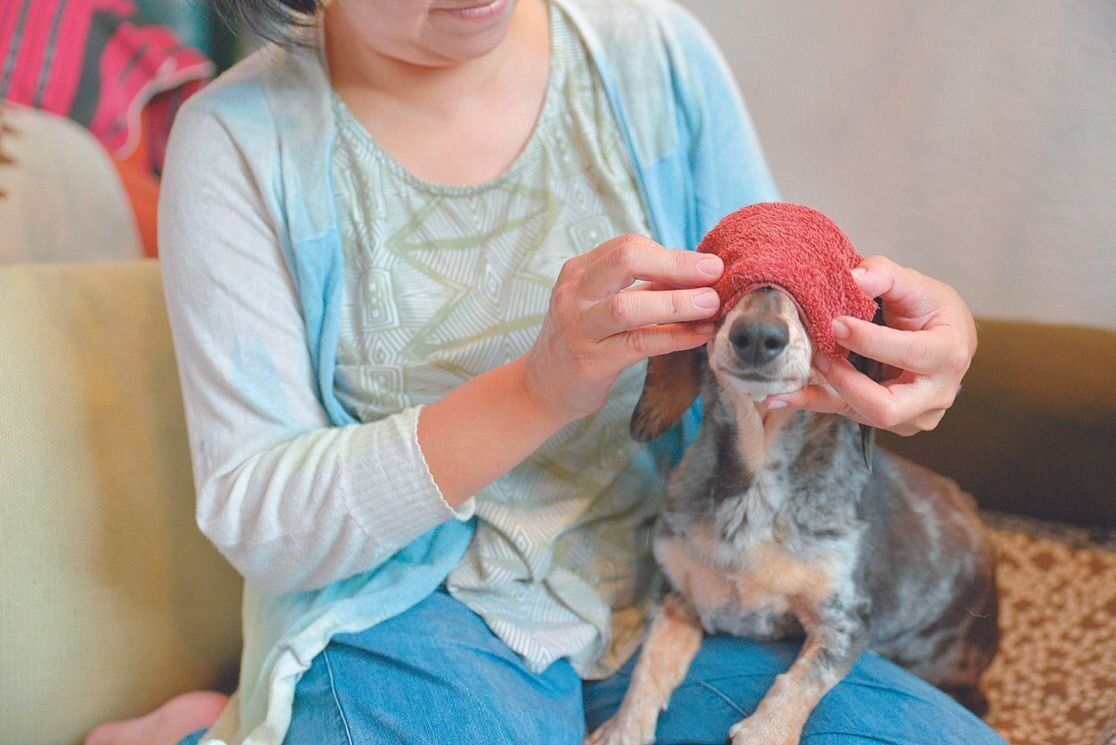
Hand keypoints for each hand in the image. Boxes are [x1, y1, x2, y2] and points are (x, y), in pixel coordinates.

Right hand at [521, 234, 722, 425]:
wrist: (542, 387)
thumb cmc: (584, 340)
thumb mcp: (605, 304)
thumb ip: (645, 288)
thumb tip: (700, 275)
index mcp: (579, 271)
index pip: (629, 247)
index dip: (673, 254)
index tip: (708, 265)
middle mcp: (574, 294)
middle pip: (626, 261)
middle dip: (676, 265)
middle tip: (714, 275)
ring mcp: (578, 327)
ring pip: (629, 306)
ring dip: (677, 303)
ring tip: (711, 305)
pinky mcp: (589, 362)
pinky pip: (637, 344)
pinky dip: (673, 337)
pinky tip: (698, 336)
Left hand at [765, 255, 976, 435]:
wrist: (946, 338)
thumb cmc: (931, 310)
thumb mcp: (914, 284)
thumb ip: (885, 274)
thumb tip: (851, 276)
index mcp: (948, 354)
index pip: (910, 354)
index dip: (870, 341)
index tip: (836, 323)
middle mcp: (936, 393)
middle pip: (885, 407)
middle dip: (844, 382)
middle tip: (818, 355)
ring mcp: (914, 415)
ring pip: (861, 415)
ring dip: (824, 393)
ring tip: (785, 381)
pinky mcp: (891, 422)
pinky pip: (846, 414)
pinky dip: (813, 402)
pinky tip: (779, 398)